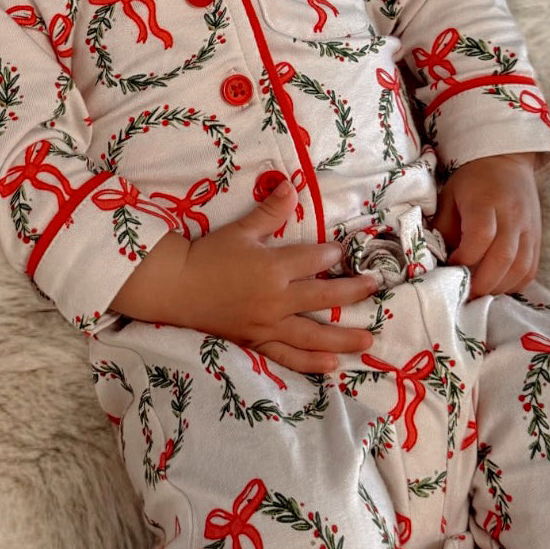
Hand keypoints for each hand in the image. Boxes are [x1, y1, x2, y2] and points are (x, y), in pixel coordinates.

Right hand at [109, 181, 376, 372]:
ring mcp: (267, 325)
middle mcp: (275, 299)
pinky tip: (332, 364)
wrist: (175, 287)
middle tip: (374, 288)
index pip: (313, 260)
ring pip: (312, 334)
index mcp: (272, 268)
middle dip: (352, 292)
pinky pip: (287, 356)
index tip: (344, 253)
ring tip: (368, 341)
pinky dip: (310, 362)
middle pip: (323, 297)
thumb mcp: (240, 229)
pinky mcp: (255, 342)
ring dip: (342, 337)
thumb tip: (290, 184)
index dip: (331, 254)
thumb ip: (270, 210)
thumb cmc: (208, 255)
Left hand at [431, 153, 541, 296]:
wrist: (506, 161)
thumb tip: (439, 262)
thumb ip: (443, 228)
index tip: (450, 265)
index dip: (464, 258)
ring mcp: (530, 229)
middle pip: (503, 258)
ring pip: (521, 268)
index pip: (481, 237)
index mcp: (487, 201)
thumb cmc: (471, 181)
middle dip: (482, 283)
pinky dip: (514, 284)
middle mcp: (513, 215)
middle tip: (464, 293)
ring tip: (480, 293)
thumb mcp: (449, 195)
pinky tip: (497, 286)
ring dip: (499, 287)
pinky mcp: (537, 239)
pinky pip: (531, 269)